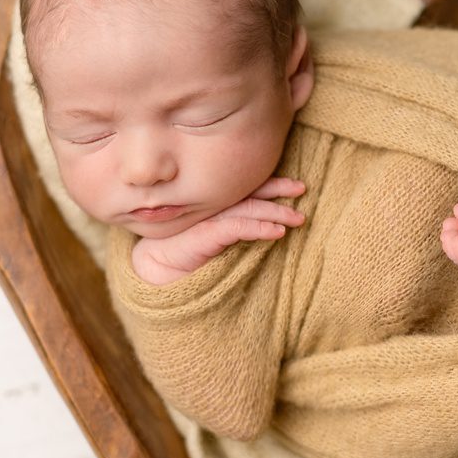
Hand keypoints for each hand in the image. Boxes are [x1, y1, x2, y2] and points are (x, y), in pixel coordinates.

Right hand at [131, 177, 306, 285]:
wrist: (155, 273)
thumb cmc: (187, 258)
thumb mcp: (217, 240)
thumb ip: (237, 229)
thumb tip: (271, 229)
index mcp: (215, 206)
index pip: (246, 190)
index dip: (271, 185)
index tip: (295, 187)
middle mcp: (212, 207)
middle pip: (249, 192)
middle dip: (278, 188)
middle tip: (302, 188)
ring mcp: (207, 218)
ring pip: (248, 208)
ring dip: (276, 211)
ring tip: (298, 217)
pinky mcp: (204, 235)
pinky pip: (237, 227)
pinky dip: (259, 227)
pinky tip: (277, 232)